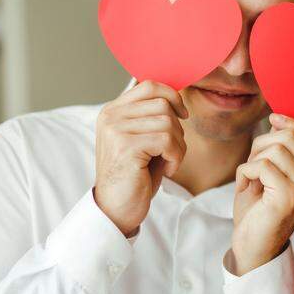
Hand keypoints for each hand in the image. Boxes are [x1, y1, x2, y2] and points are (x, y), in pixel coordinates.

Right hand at [93, 81, 187, 235]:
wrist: (116, 208)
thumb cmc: (134, 175)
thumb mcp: (143, 139)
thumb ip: (152, 117)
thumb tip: (176, 94)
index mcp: (113, 111)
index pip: (149, 85)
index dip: (173, 96)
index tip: (182, 115)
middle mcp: (111, 116)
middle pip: (163, 104)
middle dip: (178, 129)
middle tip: (172, 151)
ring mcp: (116, 130)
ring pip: (168, 122)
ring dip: (178, 145)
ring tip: (169, 162)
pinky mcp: (126, 147)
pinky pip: (167, 140)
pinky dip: (176, 156)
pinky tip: (167, 170)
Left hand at [228, 114, 293, 274]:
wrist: (252, 245)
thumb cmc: (259, 209)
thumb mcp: (270, 172)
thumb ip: (278, 147)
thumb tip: (279, 120)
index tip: (275, 119)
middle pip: (289, 137)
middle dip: (262, 144)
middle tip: (253, 165)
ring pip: (275, 149)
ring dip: (253, 159)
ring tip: (250, 178)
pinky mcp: (288, 197)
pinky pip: (262, 166)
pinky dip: (245, 172)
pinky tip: (246, 187)